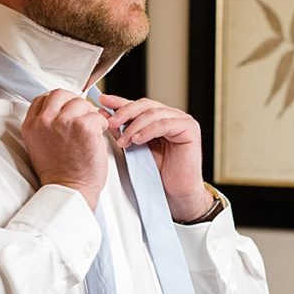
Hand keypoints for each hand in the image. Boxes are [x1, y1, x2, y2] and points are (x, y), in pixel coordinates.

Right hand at [21, 89, 108, 209]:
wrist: (69, 191)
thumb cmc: (59, 173)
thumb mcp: (39, 145)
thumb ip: (44, 125)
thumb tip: (61, 110)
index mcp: (31, 125)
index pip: (43, 98)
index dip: (58, 102)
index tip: (67, 111)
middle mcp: (44, 121)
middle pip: (61, 94)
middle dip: (74, 103)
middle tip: (82, 118)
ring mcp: (63, 122)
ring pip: (81, 103)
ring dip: (89, 115)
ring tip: (90, 132)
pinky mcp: (83, 127)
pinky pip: (97, 115)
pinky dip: (101, 125)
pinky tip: (97, 138)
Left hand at [99, 94, 213, 221]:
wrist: (175, 193)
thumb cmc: (157, 174)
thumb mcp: (134, 147)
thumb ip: (122, 130)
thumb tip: (105, 114)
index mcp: (159, 118)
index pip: (138, 105)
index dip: (120, 102)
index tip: (103, 100)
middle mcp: (171, 116)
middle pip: (145, 105)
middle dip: (125, 112)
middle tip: (111, 122)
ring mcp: (182, 121)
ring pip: (153, 113)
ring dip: (134, 126)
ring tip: (124, 140)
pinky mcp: (189, 129)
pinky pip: (165, 124)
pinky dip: (148, 130)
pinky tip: (138, 139)